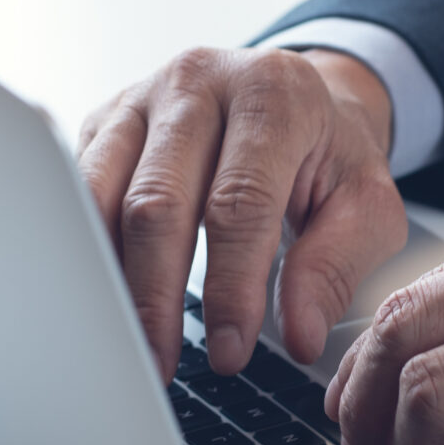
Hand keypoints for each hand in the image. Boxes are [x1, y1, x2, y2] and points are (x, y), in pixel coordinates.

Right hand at [76, 47, 408, 377]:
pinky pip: (77, 189)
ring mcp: (142, 96)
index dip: (232, 286)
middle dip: (158, 295)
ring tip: (129, 339)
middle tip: (165, 362)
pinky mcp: (105, 117)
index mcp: (271, 93)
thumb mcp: (366, 204)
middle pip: (157, 201)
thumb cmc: (330, 152)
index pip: (240, 203)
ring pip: (101, 194)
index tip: (231, 350)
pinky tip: (104, 294)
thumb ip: (336, 266)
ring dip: (111, 278)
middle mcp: (198, 82)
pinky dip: (87, 248)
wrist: (295, 92)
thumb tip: (300, 335)